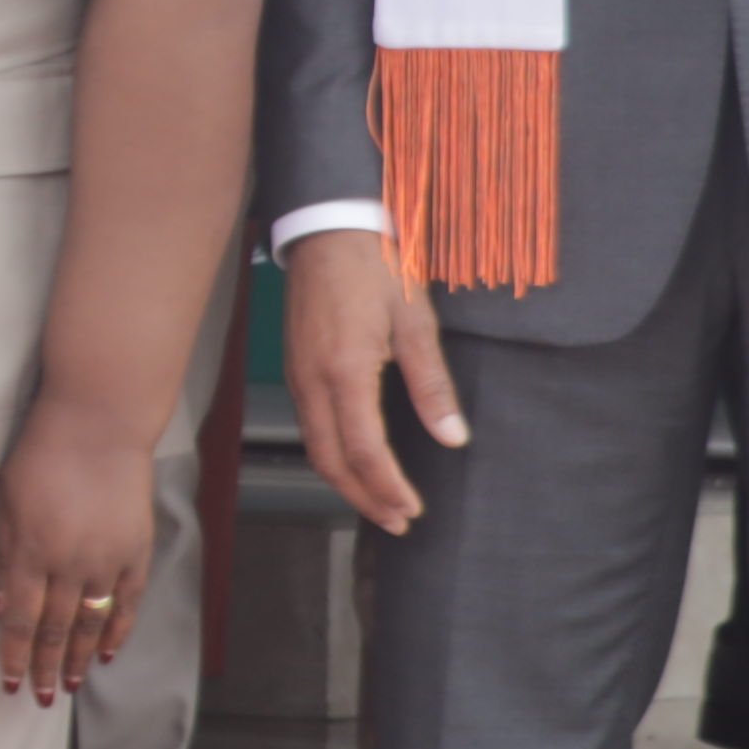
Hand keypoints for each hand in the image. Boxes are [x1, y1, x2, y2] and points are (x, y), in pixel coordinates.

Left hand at [0, 394, 167, 697]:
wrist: (100, 423)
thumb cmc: (42, 454)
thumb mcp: (7, 502)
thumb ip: (5, 557)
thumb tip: (1, 608)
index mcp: (32, 551)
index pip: (22, 620)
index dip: (16, 656)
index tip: (11, 684)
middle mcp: (71, 563)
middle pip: (56, 629)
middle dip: (46, 667)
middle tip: (42, 698)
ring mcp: (107, 559)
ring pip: (92, 622)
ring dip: (79, 657)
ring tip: (70, 685)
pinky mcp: (136, 550)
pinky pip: (127, 601)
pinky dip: (117, 630)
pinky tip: (106, 651)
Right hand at [284, 226, 462, 534]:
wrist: (329, 227)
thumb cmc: (376, 267)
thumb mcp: (416, 322)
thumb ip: (432, 386)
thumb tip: (453, 436)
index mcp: (345, 372)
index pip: (364, 451)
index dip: (388, 488)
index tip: (412, 510)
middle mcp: (312, 381)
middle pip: (331, 462)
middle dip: (364, 499)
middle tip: (397, 522)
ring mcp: (298, 375)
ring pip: (315, 448)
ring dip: (346, 481)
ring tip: (379, 502)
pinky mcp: (296, 367)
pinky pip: (310, 426)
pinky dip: (332, 455)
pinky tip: (355, 460)